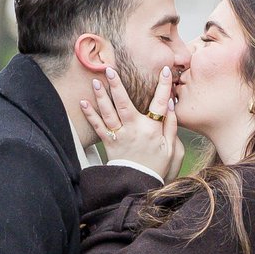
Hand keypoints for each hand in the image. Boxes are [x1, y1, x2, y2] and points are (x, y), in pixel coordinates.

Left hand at [80, 61, 179, 178]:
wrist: (137, 183)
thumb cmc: (155, 165)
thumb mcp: (170, 147)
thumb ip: (171, 125)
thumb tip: (171, 105)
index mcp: (152, 129)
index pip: (160, 103)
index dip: (164, 86)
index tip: (165, 70)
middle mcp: (134, 129)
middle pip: (124, 103)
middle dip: (117, 85)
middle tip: (111, 70)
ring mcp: (120, 135)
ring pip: (108, 112)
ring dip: (101, 96)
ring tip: (96, 81)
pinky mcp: (109, 142)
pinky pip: (98, 126)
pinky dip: (90, 115)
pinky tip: (83, 103)